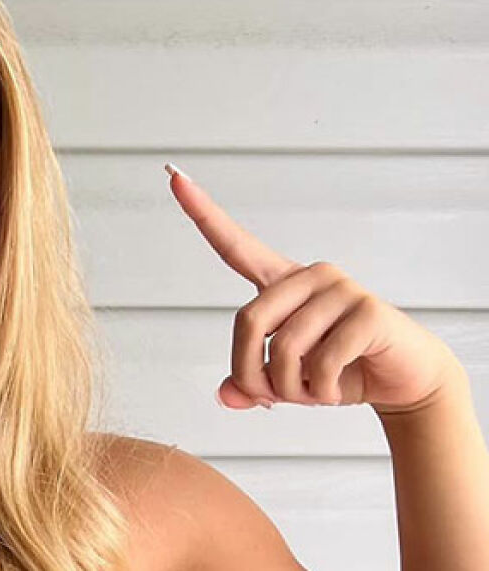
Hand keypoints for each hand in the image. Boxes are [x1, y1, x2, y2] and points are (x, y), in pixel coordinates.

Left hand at [164, 164, 463, 413]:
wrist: (404, 379)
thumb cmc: (339, 370)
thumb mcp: (285, 381)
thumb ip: (250, 383)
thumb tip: (226, 395)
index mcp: (281, 283)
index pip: (235, 246)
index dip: (203, 213)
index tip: (175, 178)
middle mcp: (308, 276)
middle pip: (249, 321)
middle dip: (252, 374)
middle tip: (270, 399)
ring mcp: (340, 288)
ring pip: (286, 349)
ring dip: (291, 389)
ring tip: (313, 394)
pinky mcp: (368, 311)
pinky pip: (322, 362)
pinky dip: (320, 391)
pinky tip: (336, 391)